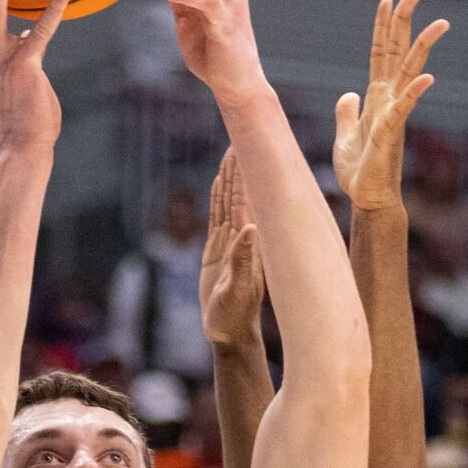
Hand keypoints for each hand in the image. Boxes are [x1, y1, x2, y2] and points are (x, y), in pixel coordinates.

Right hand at [200, 149, 264, 347]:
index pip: (246, 199)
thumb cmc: (235, 316)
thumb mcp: (238, 290)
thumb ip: (242, 261)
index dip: (245, 173)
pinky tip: (217, 184)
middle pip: (238, 194)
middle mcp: (242, 237)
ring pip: (227, 203)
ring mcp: (230, 243)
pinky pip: (216, 218)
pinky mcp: (217, 252)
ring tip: (232, 151)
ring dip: (229, 178)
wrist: (229, 333)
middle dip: (238, 166)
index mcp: (249, 242)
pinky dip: (216, 199)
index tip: (245, 146)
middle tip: (240, 134)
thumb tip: (251, 228)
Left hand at [332, 0, 447, 210]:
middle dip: (404, 23)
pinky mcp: (391, 133)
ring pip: (409, 74)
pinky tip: (428, 77)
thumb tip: (346, 94)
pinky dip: (415, 93)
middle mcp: (388, 100)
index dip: (383, 29)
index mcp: (376, 98)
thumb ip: (346, 113)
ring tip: (440, 23)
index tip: (388, 2)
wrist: (368, 199)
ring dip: (422, 48)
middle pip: (397, 53)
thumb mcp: (344, 136)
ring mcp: (393, 114)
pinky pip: (404, 109)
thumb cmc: (359, 172)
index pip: (380, 55)